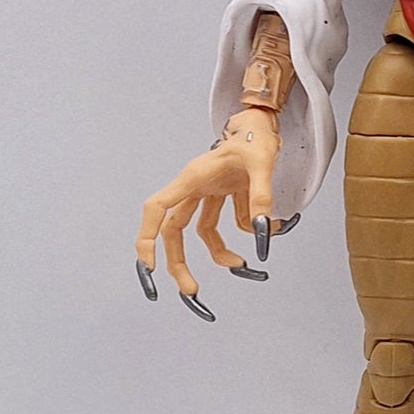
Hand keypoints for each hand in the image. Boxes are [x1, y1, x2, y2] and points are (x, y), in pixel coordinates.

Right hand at [134, 107, 291, 319]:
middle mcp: (194, 187)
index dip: (147, 237)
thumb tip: (265, 232)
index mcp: (193, 178)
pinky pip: (226, 223)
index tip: (147, 264)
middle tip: (191, 291)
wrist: (262, 121)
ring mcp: (207, 193)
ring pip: (198, 231)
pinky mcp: (223, 195)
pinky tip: (267, 230)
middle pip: (174, 230)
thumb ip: (261, 197)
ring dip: (216, 254)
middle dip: (178, 262)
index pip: (157, 209)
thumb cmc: (255, 135)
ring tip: (240, 265)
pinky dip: (244, 232)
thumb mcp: (263, 163)